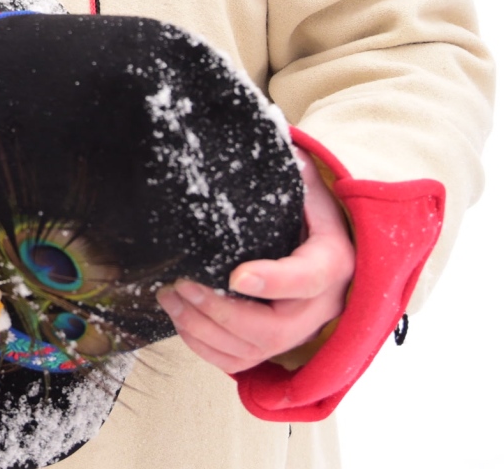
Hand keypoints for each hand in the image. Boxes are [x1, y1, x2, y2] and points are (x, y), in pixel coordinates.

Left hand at [156, 148, 354, 374]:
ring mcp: (298, 333)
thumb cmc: (312, 216)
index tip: (235, 275)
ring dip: (202, 328)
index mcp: (333, 262)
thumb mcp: (311, 188)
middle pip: (274, 330)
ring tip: (170, 295)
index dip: (273, 280)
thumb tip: (271, 141)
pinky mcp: (275, 348)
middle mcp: (320, 307)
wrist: (331, 252)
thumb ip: (293, 172)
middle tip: (182, 284)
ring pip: (252, 351)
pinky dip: (204, 347)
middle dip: (220, 310)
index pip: (308, 278)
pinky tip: (180, 317)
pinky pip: (238, 363)